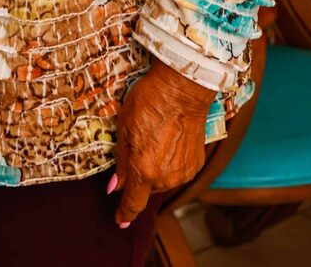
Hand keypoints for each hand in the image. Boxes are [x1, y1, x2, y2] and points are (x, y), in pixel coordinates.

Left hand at [111, 58, 214, 227]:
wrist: (182, 90)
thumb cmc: (148, 103)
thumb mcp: (124, 128)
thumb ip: (121, 162)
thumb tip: (114, 187)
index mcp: (144, 171)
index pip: (133, 203)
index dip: (124, 213)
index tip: (119, 220)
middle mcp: (166, 178)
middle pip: (147, 187)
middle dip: (139, 176)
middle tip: (137, 148)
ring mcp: (183, 172)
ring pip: (163, 180)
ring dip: (155, 169)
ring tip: (153, 139)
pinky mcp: (196, 164)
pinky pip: (178, 171)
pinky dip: (170, 163)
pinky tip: (167, 141)